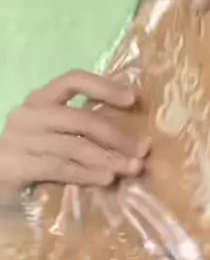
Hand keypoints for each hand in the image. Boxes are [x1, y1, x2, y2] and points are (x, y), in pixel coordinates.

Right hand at [0, 70, 148, 195]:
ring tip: (131, 168)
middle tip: (142, 150)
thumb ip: (83, 129)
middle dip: (117, 136)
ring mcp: (21, 139)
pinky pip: (60, 168)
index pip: (73, 80)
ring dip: (108, 158)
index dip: (104, 87)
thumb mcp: (55, 134)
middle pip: (82, 118)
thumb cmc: (32, 155)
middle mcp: (30, 113)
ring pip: (74, 146)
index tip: (133, 99)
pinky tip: (106, 180)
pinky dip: (87, 174)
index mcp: (41, 98)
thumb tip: (133, 139)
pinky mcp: (16, 165)